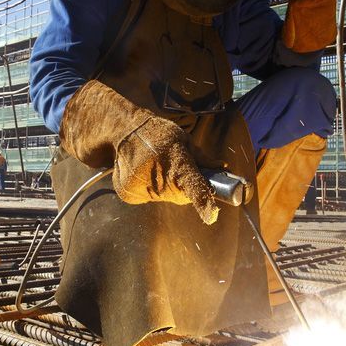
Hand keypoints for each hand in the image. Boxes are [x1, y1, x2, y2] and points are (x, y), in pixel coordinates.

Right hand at [59, 80, 218, 224]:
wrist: (123, 130)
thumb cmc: (158, 135)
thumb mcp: (182, 140)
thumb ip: (201, 158)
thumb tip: (222, 169)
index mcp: (177, 160)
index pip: (193, 184)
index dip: (203, 201)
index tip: (211, 215)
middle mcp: (159, 174)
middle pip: (180, 197)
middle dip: (181, 187)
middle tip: (171, 169)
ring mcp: (141, 185)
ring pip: (163, 199)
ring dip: (163, 188)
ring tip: (153, 167)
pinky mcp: (128, 192)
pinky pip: (147, 199)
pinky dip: (147, 190)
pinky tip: (141, 173)